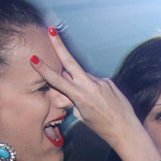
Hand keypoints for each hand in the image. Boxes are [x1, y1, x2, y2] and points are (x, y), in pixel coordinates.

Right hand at [30, 28, 160, 160]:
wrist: (126, 129)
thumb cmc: (102, 127)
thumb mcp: (82, 115)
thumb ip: (73, 99)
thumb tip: (66, 88)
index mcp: (81, 97)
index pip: (58, 80)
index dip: (44, 70)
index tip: (34, 59)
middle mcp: (91, 86)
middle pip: (71, 62)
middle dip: (59, 45)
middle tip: (51, 30)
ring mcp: (101, 82)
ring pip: (84, 77)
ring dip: (81, 83)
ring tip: (92, 102)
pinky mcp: (109, 82)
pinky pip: (96, 82)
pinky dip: (93, 88)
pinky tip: (101, 101)